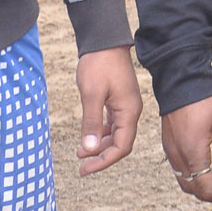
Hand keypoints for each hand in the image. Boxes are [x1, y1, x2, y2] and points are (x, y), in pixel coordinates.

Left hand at [76, 47, 141, 175]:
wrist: (104, 41)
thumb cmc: (98, 65)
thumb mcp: (91, 94)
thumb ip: (90, 122)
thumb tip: (88, 149)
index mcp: (128, 111)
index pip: (121, 147)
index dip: (104, 161)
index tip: (85, 169)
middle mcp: (131, 111)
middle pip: (120, 143)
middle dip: (101, 157)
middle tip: (81, 167)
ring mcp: (126, 105)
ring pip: (116, 134)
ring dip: (99, 146)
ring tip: (80, 154)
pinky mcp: (119, 100)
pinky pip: (112, 124)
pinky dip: (100, 133)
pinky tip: (88, 138)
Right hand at [160, 89, 211, 207]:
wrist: (180, 74)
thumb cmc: (206, 94)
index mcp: (192, 152)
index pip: (209, 190)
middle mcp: (178, 156)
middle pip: (197, 191)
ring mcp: (171, 150)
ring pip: (187, 183)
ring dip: (207, 190)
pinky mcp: (169, 143)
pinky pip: (181, 171)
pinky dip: (197, 179)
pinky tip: (210, 171)